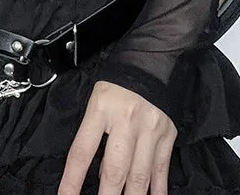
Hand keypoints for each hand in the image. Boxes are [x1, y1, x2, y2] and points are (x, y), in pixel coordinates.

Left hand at [58, 80, 176, 194]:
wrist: (154, 57)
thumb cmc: (120, 78)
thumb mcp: (98, 96)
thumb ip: (93, 128)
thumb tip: (89, 167)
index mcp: (101, 108)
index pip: (82, 152)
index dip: (72, 180)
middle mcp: (126, 121)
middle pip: (114, 170)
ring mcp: (149, 130)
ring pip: (139, 176)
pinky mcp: (167, 135)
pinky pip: (161, 169)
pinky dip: (157, 191)